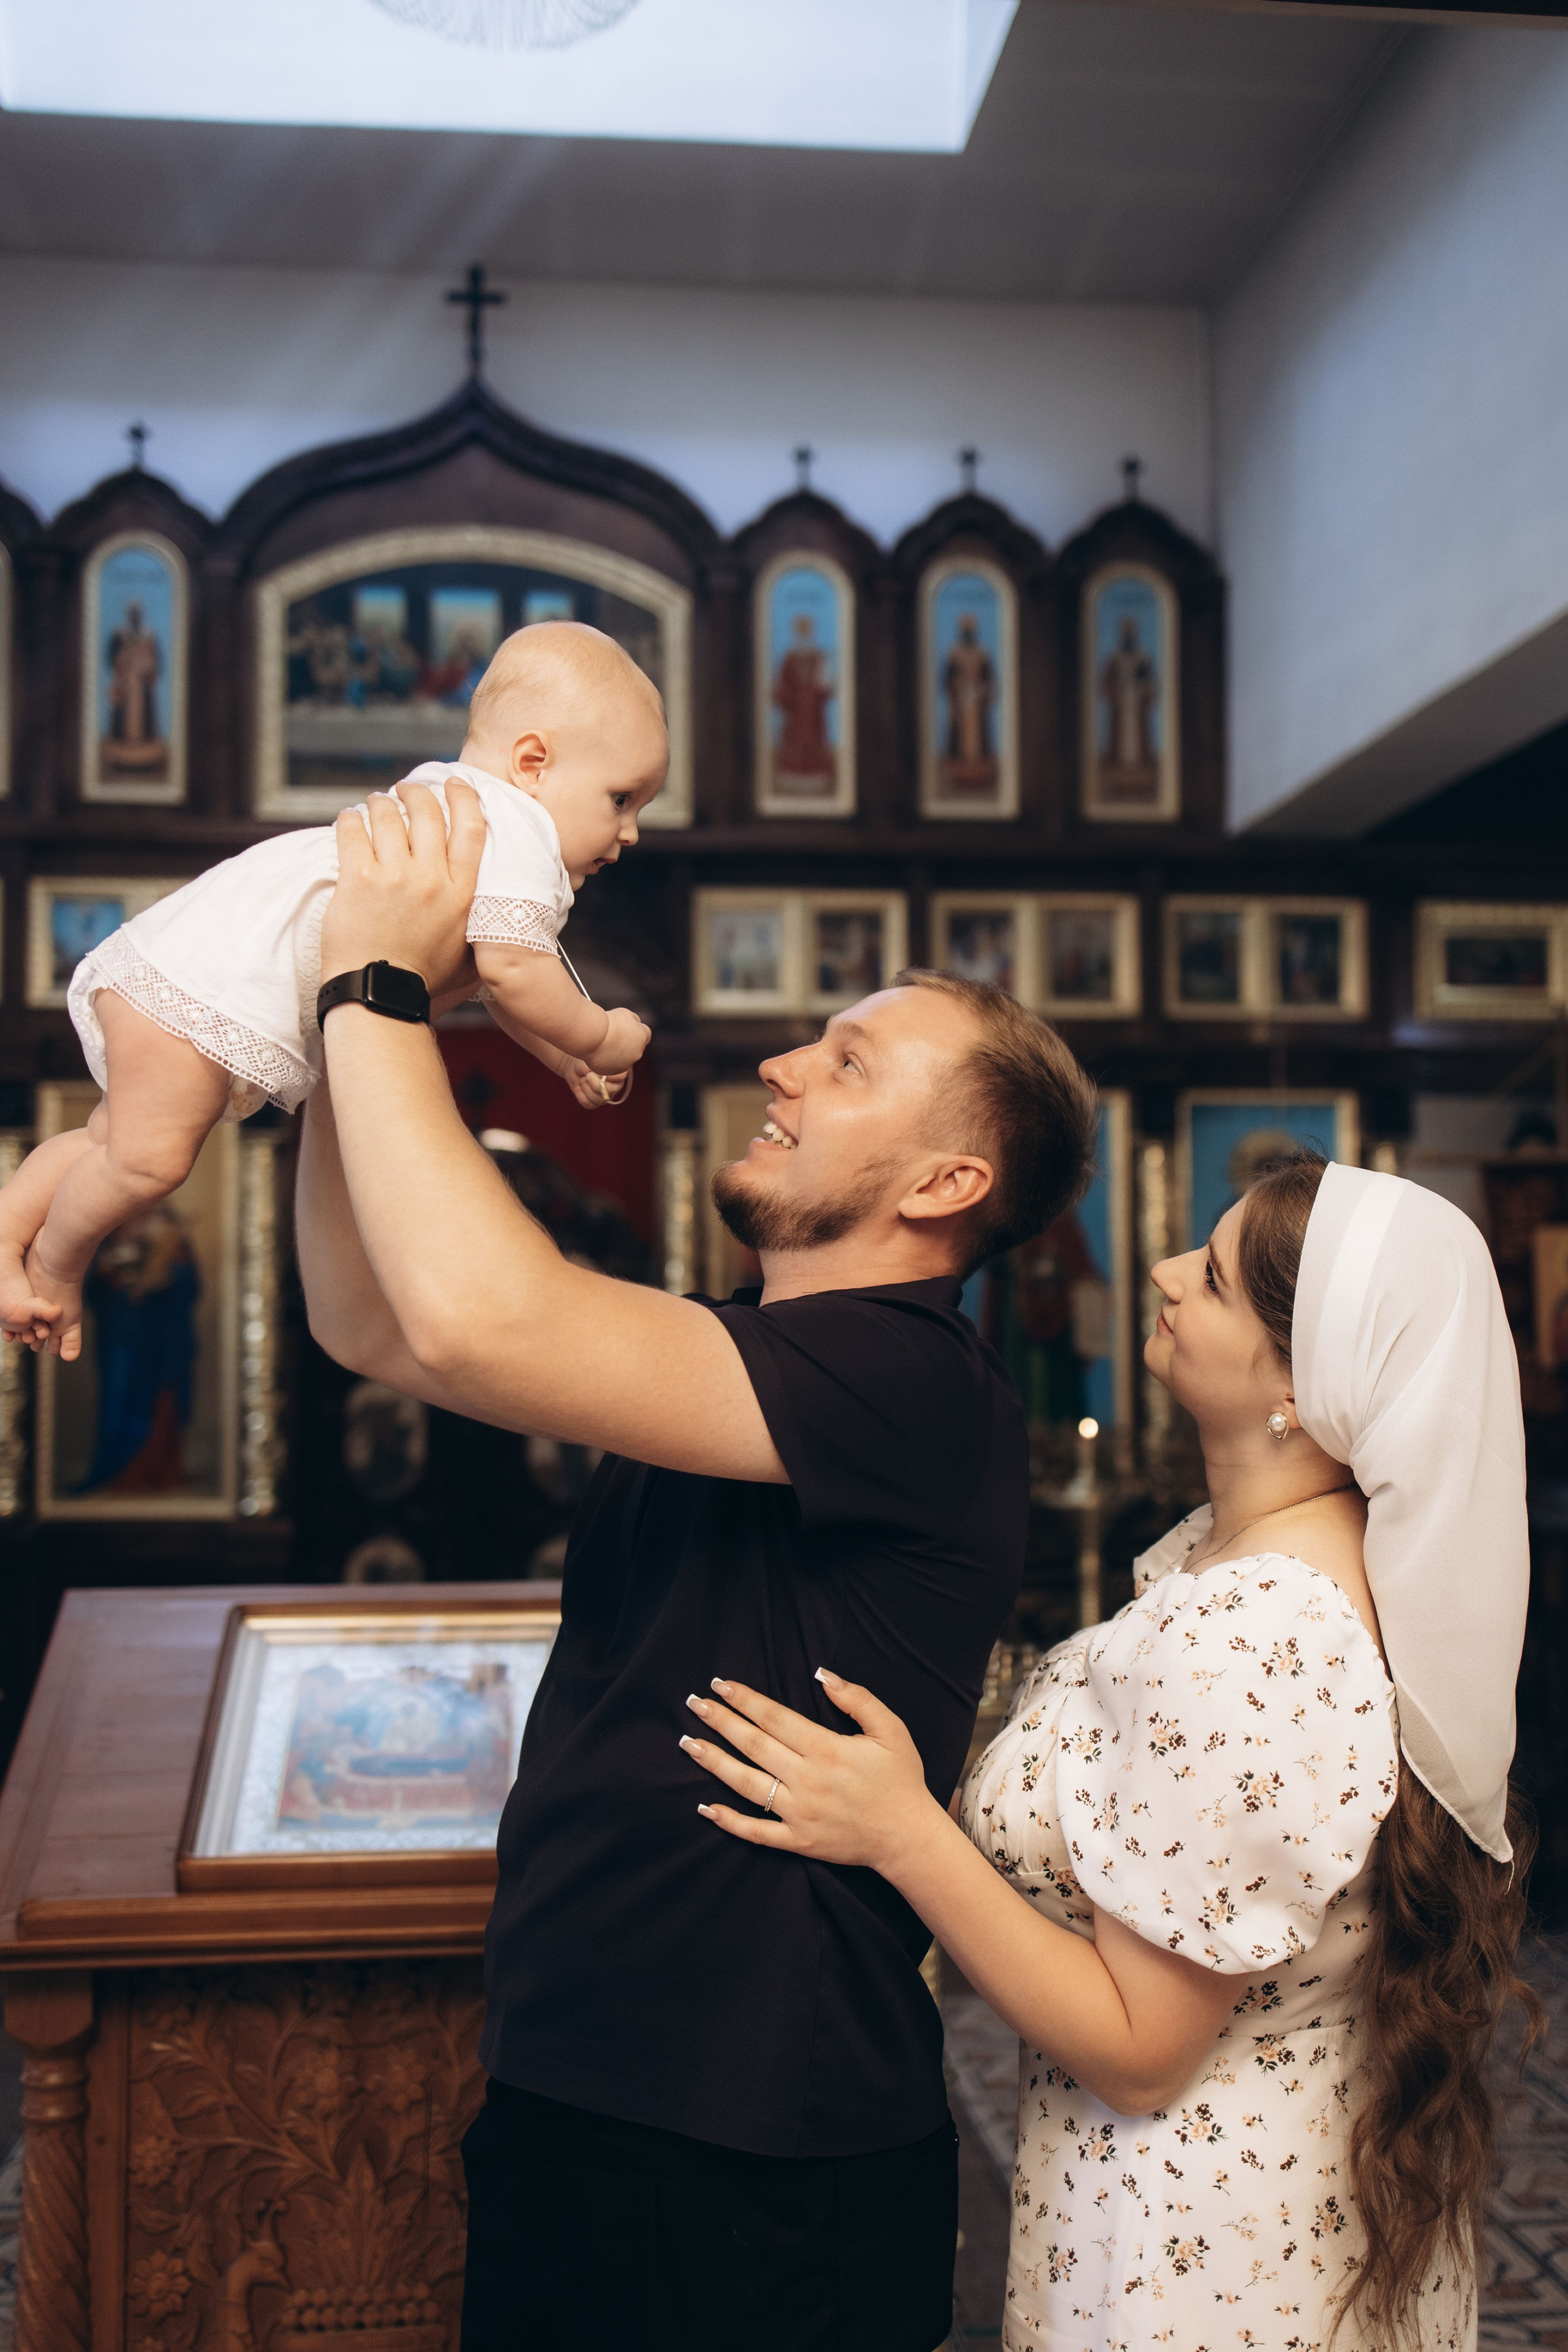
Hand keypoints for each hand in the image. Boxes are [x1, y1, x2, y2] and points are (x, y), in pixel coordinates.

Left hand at [321, 777, 485, 994]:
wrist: (380, 994)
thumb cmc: (423, 979)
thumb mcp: (469, 953)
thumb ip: (480, 927)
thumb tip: (497, 921)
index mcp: (462, 893)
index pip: (471, 828)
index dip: (464, 798)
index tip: (454, 784)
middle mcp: (433, 879)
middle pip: (429, 812)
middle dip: (416, 791)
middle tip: (406, 789)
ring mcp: (395, 877)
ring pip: (389, 816)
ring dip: (380, 803)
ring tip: (374, 803)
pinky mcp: (359, 880)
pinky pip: (353, 832)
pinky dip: (350, 819)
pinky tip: (349, 819)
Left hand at [560, 1060, 632, 1109]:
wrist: (575, 1069)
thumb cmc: (585, 1062)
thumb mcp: (587, 1058)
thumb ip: (591, 1064)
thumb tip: (590, 1073)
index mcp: (617, 1072)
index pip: (621, 1076)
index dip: (610, 1075)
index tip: (598, 1070)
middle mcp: (615, 1086)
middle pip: (611, 1090)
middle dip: (595, 1083)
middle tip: (587, 1075)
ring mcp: (606, 1097)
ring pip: (600, 1099)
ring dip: (586, 1089)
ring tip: (583, 1079)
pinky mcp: (596, 1103)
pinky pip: (590, 1104)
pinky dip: (581, 1096)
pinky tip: (579, 1088)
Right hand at [585, 1009, 649, 1075]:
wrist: (592, 1036)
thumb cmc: (608, 1022)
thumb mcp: (625, 1014)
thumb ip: (633, 1020)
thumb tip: (635, 1025)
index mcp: (642, 1037)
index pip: (645, 1034)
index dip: (636, 1030)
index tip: (626, 1028)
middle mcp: (637, 1053)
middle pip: (634, 1047)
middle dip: (626, 1043)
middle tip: (612, 1036)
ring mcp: (624, 1064)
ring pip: (623, 1058)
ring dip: (617, 1052)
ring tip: (603, 1044)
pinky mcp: (611, 1071)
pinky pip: (610, 1065)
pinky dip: (606, 1060)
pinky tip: (598, 1052)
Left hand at [679, 1669, 943, 1879]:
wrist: (909, 1837)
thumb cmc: (900, 1780)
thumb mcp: (891, 1730)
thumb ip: (857, 1699)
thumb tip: (822, 1674)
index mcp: (826, 1749)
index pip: (773, 1718)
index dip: (745, 1700)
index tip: (720, 1684)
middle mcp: (807, 1780)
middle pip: (753, 1745)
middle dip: (720, 1722)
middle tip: (694, 1704)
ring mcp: (799, 1813)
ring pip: (747, 1785)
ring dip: (715, 1762)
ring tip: (690, 1744)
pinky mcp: (798, 1841)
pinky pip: (757, 1832)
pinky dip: (729, 1821)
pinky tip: (705, 1807)